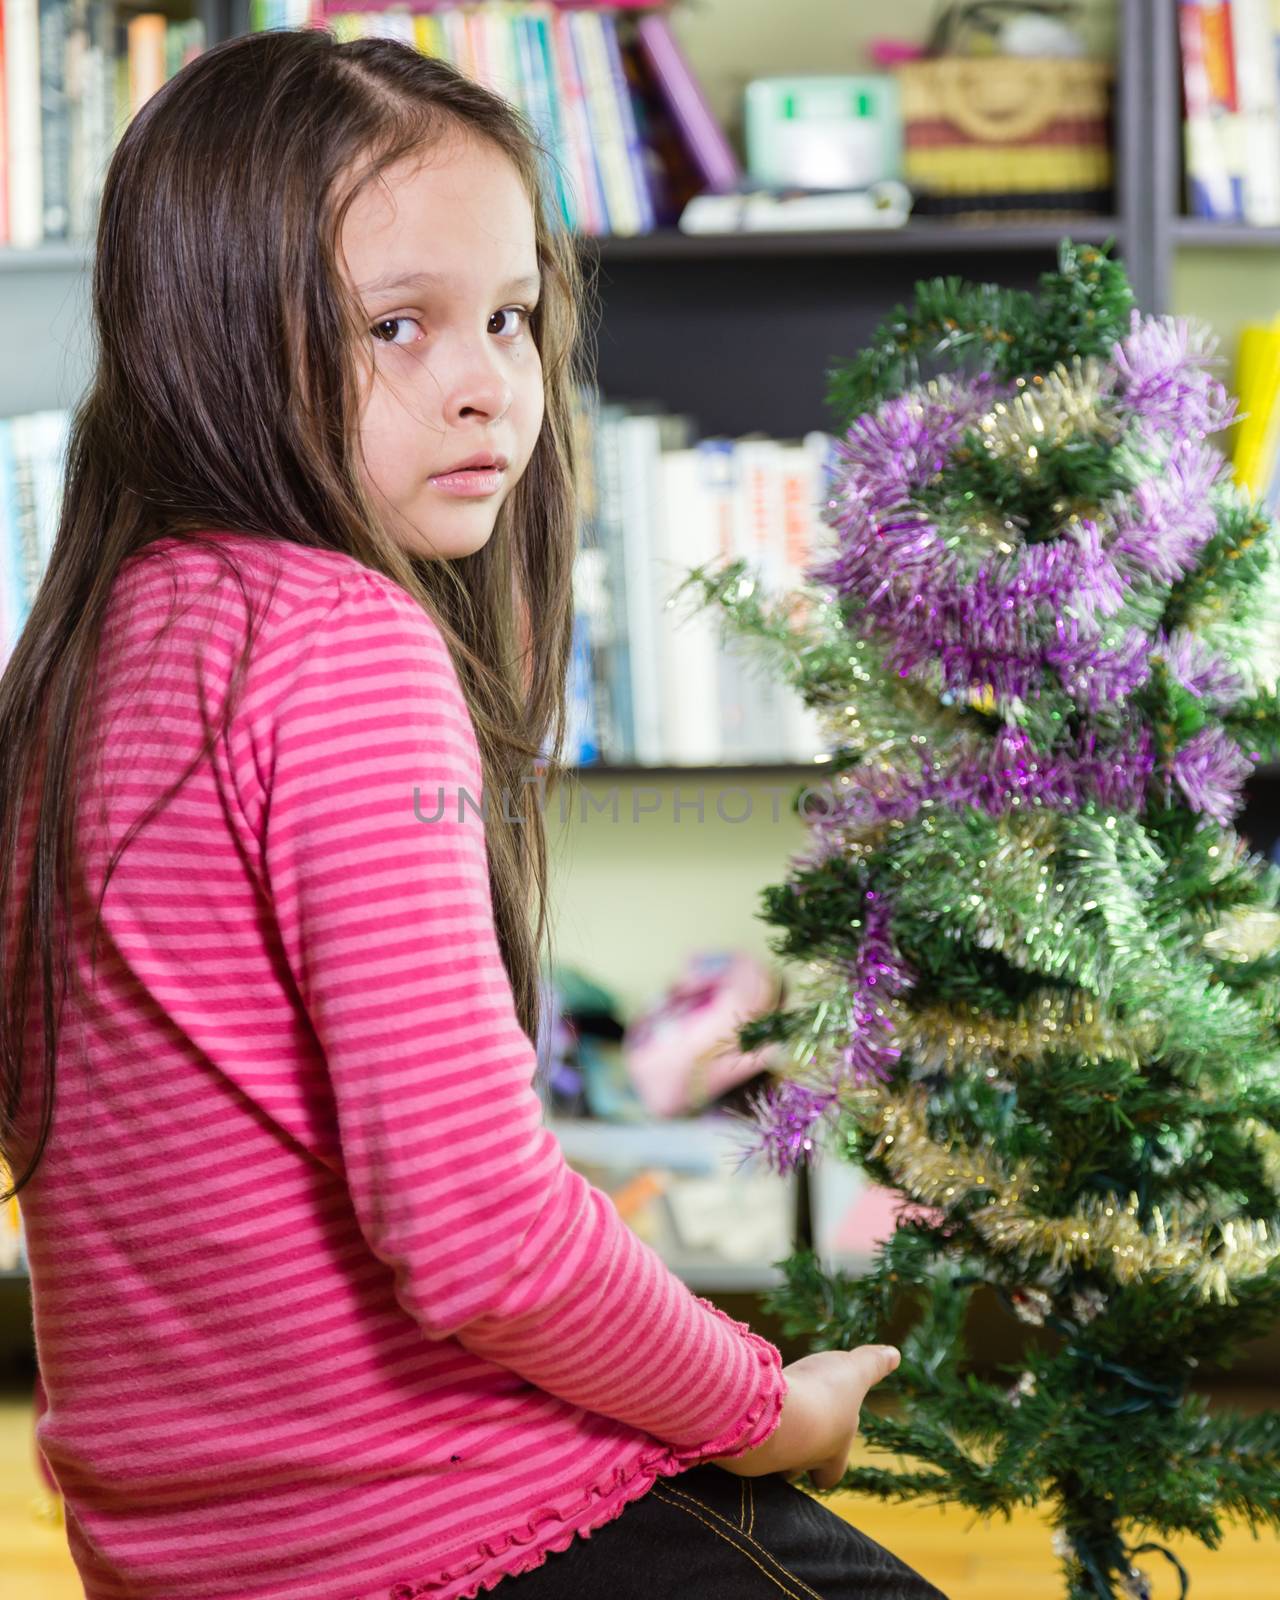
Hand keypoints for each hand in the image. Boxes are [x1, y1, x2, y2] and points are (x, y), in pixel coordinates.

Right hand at [707, 1345, 899, 1490]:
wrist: (772, 1414)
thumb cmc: (821, 1398)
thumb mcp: (854, 1373)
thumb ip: (872, 1364)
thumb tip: (895, 1354)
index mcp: (832, 1451)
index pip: (832, 1472)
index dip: (830, 1465)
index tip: (826, 1463)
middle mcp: (800, 1459)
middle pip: (796, 1468)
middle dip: (794, 1454)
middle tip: (791, 1437)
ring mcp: (767, 1457)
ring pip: (766, 1457)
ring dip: (767, 1440)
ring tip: (762, 1418)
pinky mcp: (737, 1446)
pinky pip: (738, 1440)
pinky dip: (739, 1426)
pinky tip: (737, 1408)